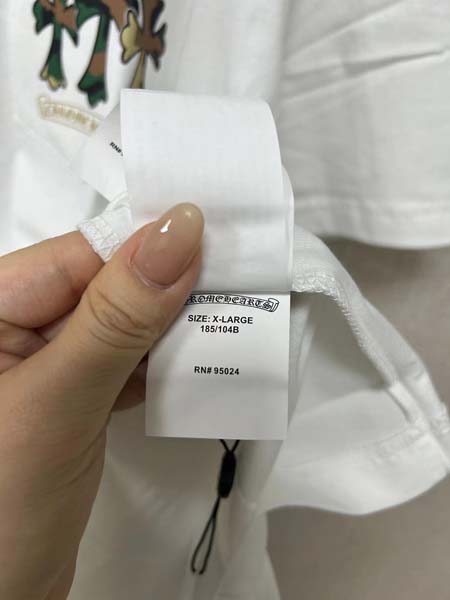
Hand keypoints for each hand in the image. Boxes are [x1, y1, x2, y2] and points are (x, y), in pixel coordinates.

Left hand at [0, 203, 202, 599]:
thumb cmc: (1, 502)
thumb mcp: (59, 398)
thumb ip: (118, 315)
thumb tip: (179, 231)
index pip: (82, 254)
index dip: (150, 245)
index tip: (221, 239)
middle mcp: (14, 328)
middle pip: (106, 287)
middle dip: (169, 289)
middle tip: (241, 282)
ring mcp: (46, 367)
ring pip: (122, 327)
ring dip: (172, 331)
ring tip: (231, 322)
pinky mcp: (72, 401)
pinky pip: (123, 365)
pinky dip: (160, 366)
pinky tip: (197, 365)